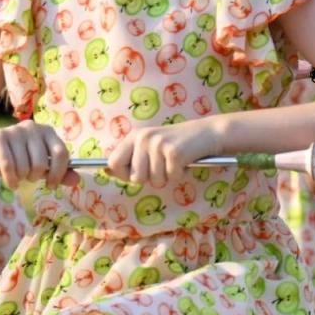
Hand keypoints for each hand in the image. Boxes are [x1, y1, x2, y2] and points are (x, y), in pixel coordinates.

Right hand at [0, 121, 73, 189]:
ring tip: (15, 177)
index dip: (58, 173)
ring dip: (20, 179)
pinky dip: (10, 179)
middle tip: (26, 177)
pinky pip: (8, 166)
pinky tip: (10, 182)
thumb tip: (77, 180)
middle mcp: (32, 127)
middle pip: (42, 163)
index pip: (61, 153)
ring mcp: (14, 131)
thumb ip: (57, 172)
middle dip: (34, 177)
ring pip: (24, 166)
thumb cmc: (13, 160)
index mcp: (46, 131)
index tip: (51, 185)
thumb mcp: (37, 166)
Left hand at [104, 118, 220, 189]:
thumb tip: (106, 170)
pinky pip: (171, 178)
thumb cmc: (178, 144)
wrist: (208, 133)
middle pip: (135, 177)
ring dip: (167, 177)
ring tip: (176, 162)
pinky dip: (180, 174)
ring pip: (154, 181)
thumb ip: (132, 157)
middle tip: (164, 165)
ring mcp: (159, 144)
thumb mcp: (151, 146)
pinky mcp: (174, 153)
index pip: (114, 162)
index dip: (124, 174)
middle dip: (151, 178)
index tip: (140, 172)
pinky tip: (185, 161)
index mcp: (135, 136)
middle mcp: (144, 138)